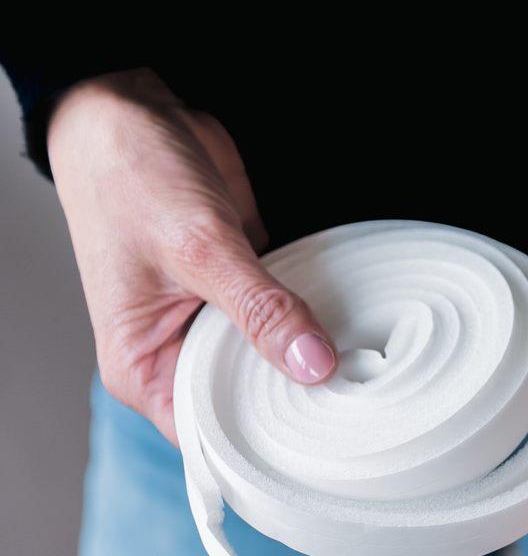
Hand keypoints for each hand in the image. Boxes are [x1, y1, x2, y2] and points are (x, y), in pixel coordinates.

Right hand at [48, 68, 336, 443]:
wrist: (131, 114)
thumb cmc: (131, 178)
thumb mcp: (198, 247)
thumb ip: (258, 308)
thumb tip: (313, 364)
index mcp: (143, 368)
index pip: (211, 435)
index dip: (265, 442)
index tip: (326, 440)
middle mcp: (176, 354)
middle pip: (249, 404)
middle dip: (300, 400)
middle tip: (363, 403)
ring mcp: (212, 322)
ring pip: (273, 361)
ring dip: (313, 358)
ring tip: (368, 370)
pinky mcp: (242, 290)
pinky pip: (285, 320)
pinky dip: (314, 320)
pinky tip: (353, 327)